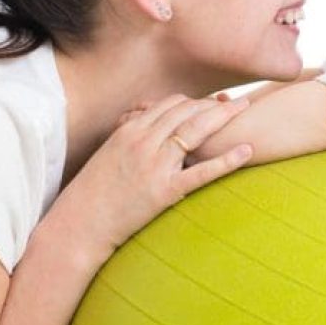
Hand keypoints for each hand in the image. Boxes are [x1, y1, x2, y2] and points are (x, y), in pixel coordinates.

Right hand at [47, 94, 252, 263]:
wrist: (79, 223)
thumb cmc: (92, 192)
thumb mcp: (108, 155)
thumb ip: (129, 137)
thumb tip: (144, 127)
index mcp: (128, 130)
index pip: (169, 104)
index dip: (195, 101)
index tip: (212, 102)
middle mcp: (142, 141)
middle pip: (186, 111)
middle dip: (214, 104)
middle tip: (237, 102)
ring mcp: (154, 164)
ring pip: (195, 131)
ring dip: (224, 117)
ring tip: (246, 110)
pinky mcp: (164, 191)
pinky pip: (202, 171)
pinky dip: (227, 160)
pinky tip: (247, 151)